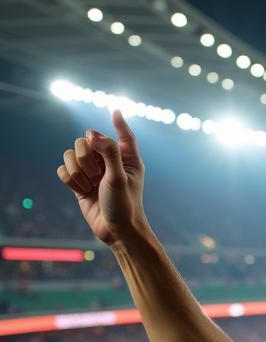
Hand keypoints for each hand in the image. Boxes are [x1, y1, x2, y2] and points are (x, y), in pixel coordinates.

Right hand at [56, 109, 146, 246]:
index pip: (124, 135)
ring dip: (77, 170)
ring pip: (70, 154)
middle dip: (85, 157)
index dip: (119, 123)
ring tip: (90, 185)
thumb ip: (109, 152)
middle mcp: (109, 162)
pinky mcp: (80, 182)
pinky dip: (70, 180)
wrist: (116, 231)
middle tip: (96, 175)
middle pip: (84, 141)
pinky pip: (63, 170)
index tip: (115, 110)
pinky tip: (82, 191)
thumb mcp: (119, 177)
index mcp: (127, 159)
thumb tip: (92, 133)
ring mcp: (93, 172)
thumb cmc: (124, 205)